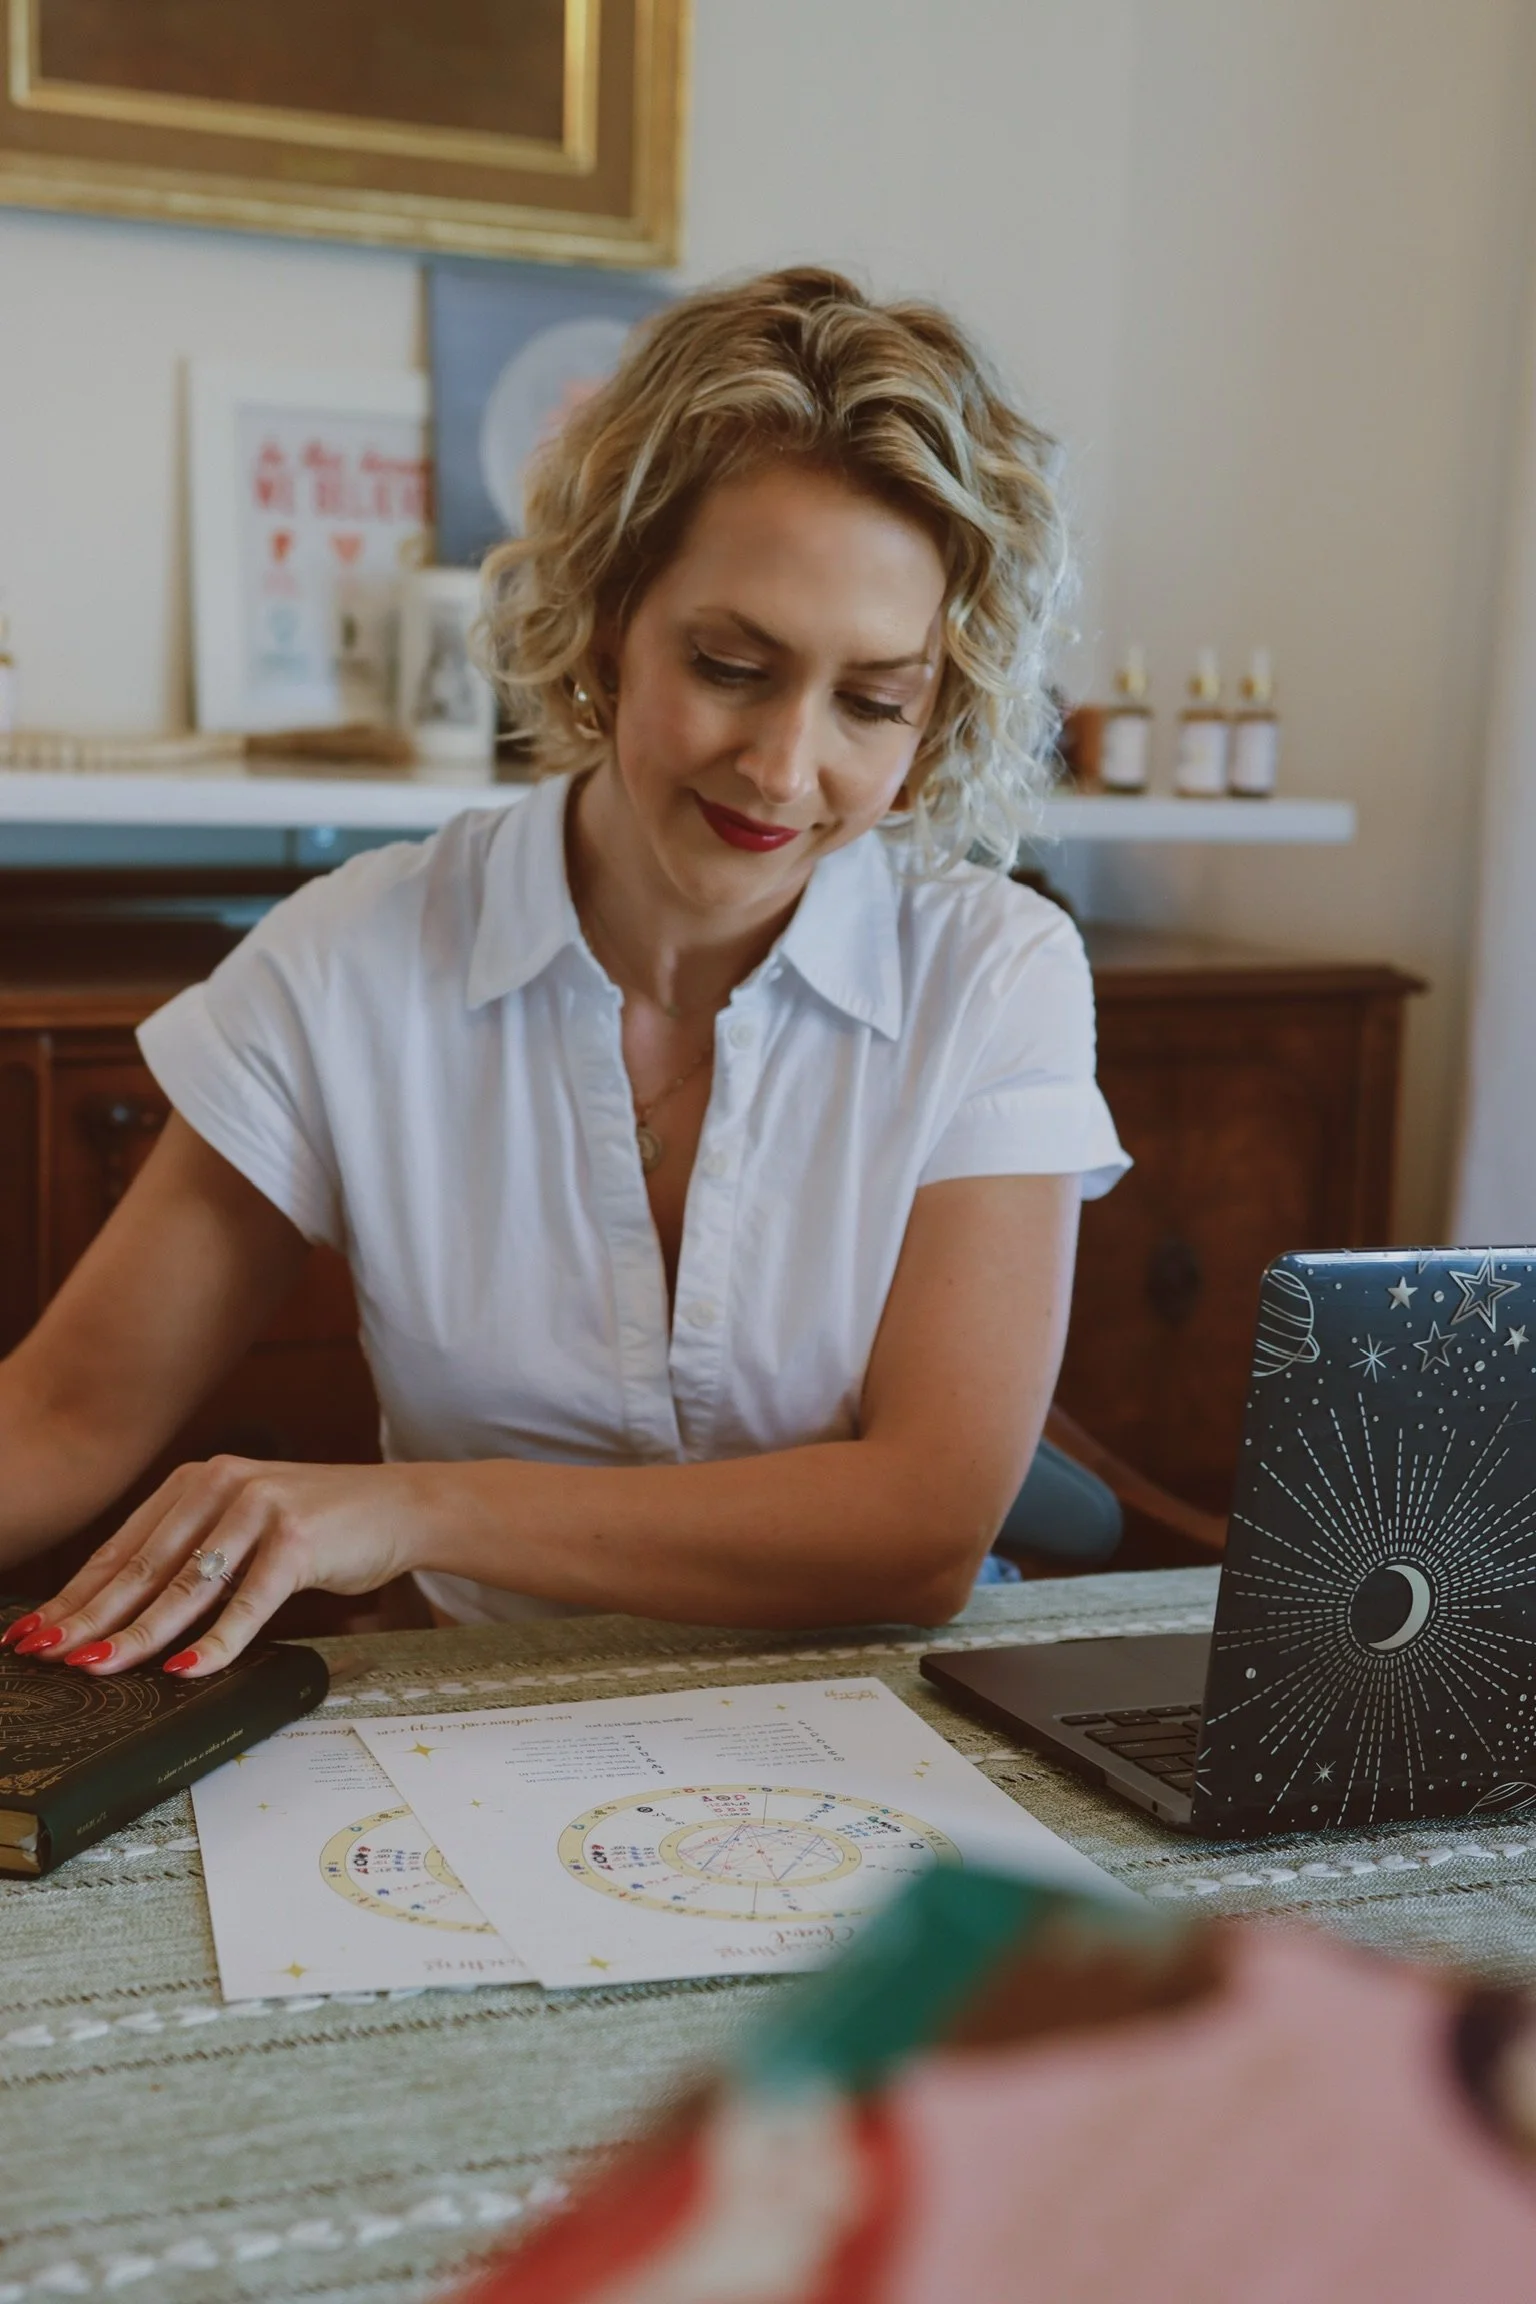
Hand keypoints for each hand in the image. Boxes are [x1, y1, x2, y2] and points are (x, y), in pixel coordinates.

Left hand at [4, 1456, 428, 1676]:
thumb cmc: (322, 1525)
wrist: (400, 1506)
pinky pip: (248, 1602)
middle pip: (143, 1565)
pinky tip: (186, 1669)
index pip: (123, 1547)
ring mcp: (261, 1508)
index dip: (77, 1594)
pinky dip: (215, 1642)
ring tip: (99, 1667)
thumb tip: (123, 1614)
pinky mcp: (299, 1539)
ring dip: (137, 1633)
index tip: (37, 1631)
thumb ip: (194, 1553)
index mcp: (199, 1480)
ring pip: (186, 1584)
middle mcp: (222, 1484)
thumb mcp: (245, 1526)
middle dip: (90, 1616)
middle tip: (49, 1654)